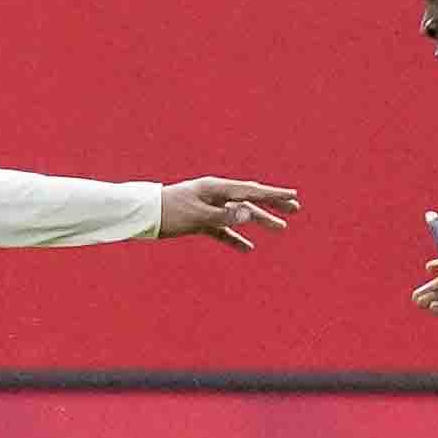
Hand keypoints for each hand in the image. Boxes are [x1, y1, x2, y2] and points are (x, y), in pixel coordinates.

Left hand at [151, 175, 298, 245]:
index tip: (293, 196)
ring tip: (280, 229)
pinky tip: (248, 249)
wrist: (141, 215)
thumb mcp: (198, 216)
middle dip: (273, 204)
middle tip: (295, 209)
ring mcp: (207, 207)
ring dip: (259, 221)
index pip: (251, 191)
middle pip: (249, 199)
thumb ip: (224, 215)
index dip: (274, 195)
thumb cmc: (169, 213)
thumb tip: (249, 212)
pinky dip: (235, 238)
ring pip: (238, 214)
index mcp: (215, 189)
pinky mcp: (199, 221)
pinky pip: (222, 229)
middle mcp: (214, 195)